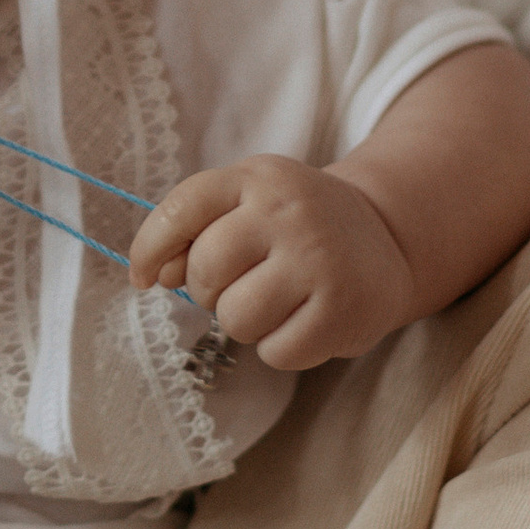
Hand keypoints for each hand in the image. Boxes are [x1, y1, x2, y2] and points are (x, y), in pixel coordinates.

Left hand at [129, 154, 414, 370]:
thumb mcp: (251, 206)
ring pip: (235, 317)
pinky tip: (304, 322)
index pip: (183, 208)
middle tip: (244, 284)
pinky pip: (276, 351)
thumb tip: (153, 274)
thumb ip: (198, 232)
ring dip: (246, 323)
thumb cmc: (297, 228)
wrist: (388, 239)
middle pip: (206, 271)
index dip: (150, 248)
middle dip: (211, 291)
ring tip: (277, 303)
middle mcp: (288, 210)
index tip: (142, 277)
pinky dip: (281, 348)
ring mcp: (318, 259)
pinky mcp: (341, 309)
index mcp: (258, 177)